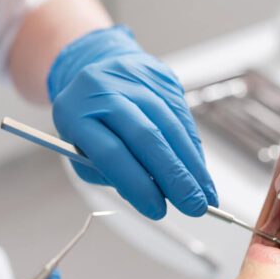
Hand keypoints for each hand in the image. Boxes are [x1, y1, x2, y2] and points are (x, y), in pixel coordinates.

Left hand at [48, 25, 218, 219]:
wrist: (98, 68)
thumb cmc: (89, 121)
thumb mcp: (83, 151)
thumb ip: (111, 175)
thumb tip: (154, 193)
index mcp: (74, 113)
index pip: (110, 153)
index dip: (137, 184)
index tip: (157, 210)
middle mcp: (104, 92)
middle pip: (146, 137)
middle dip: (174, 176)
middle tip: (193, 206)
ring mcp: (135, 81)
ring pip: (170, 126)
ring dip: (192, 165)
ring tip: (205, 195)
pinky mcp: (161, 78)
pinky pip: (183, 117)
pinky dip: (194, 149)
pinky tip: (201, 172)